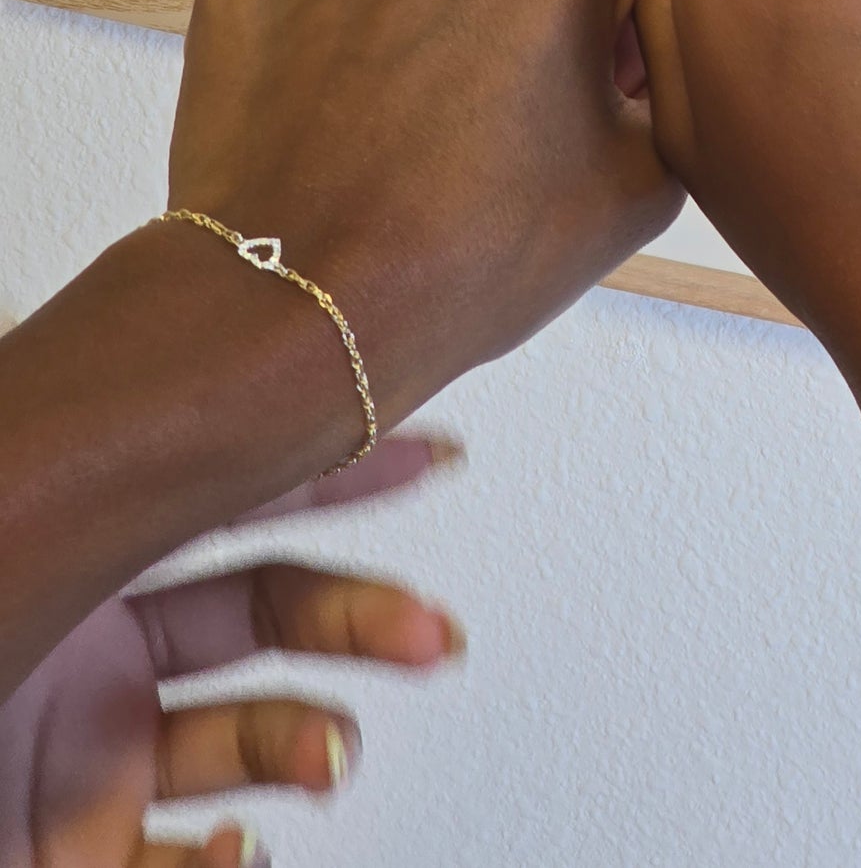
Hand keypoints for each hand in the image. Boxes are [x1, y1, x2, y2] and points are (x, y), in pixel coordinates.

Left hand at [0, 437, 461, 867]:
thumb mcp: (44, 539)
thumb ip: (163, 493)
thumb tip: (270, 418)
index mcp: (82, 548)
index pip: (235, 491)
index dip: (339, 468)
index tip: (436, 456)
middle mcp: (91, 647)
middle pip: (265, 614)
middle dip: (365, 621)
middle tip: (432, 637)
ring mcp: (83, 756)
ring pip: (243, 742)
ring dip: (310, 747)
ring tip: (331, 760)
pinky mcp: (67, 851)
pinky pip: (174, 865)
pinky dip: (225, 863)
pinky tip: (232, 847)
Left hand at [170, 0, 684, 446]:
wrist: (300, 313)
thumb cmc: (478, 250)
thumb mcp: (646, 181)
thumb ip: (670, 84)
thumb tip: (637, 64)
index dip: (626, 16)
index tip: (594, 86)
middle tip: (498, 110)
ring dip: (422, 6)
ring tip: (406, 118)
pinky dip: (329, 31)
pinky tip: (335, 114)